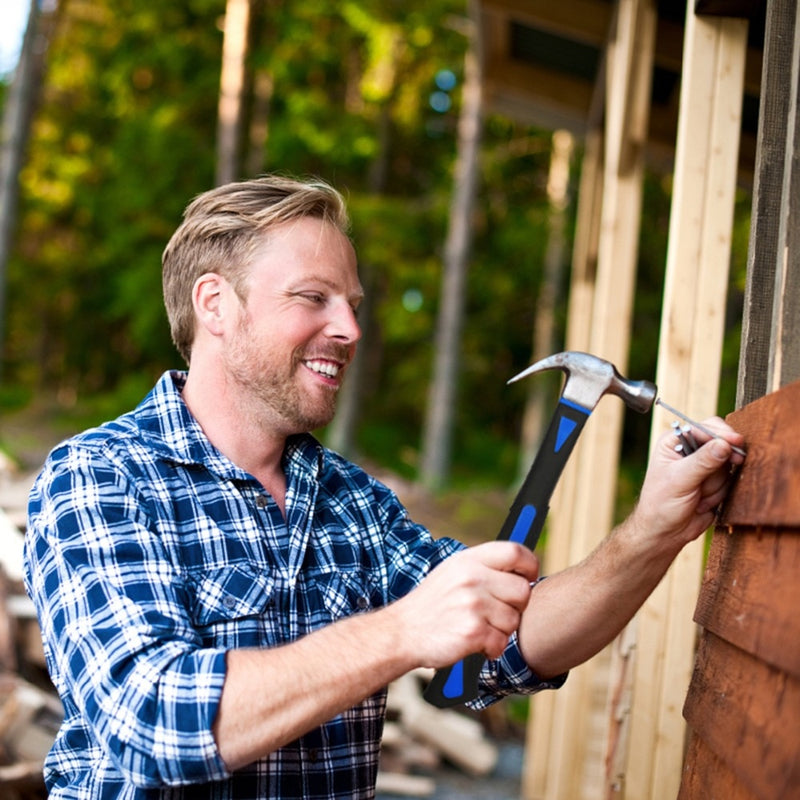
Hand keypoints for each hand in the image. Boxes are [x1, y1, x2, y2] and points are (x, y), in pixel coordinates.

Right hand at [391, 541, 538, 668]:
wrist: (402, 632)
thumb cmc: (432, 604)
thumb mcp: (453, 572)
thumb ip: (485, 567)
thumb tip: (523, 569)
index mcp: (468, 560)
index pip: (515, 552)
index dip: (529, 565)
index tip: (528, 577)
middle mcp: (472, 578)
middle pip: (522, 590)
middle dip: (515, 606)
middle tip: (496, 613)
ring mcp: (473, 604)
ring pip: (514, 620)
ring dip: (501, 630)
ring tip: (478, 627)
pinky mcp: (472, 631)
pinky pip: (501, 642)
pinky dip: (492, 648)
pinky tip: (475, 642)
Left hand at [633, 417, 745, 550]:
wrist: (665, 532)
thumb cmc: (660, 504)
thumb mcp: (680, 480)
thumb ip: (702, 462)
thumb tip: (724, 445)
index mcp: (674, 442)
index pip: (704, 428)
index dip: (721, 435)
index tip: (734, 443)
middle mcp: (689, 450)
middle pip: (721, 444)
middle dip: (718, 465)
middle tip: (711, 478)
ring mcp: (704, 466)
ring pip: (727, 466)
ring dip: (715, 485)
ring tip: (696, 496)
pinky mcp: (714, 481)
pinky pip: (729, 481)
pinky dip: (719, 494)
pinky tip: (702, 503)